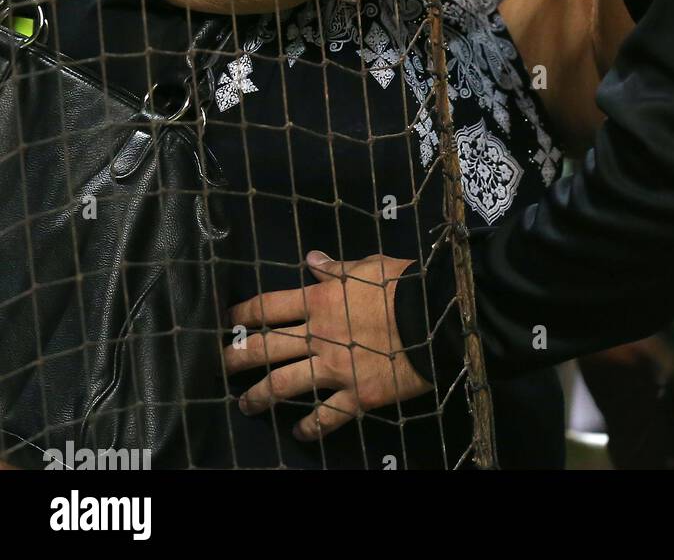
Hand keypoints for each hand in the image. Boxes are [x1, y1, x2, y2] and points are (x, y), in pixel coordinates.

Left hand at [224, 251, 427, 441]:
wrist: (435, 315)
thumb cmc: (403, 283)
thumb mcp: (369, 265)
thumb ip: (337, 267)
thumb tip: (312, 258)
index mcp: (320, 299)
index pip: (269, 306)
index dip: (243, 314)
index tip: (225, 321)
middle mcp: (319, 335)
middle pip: (265, 348)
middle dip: (237, 358)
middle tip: (220, 367)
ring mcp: (335, 369)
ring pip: (284, 385)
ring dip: (260, 396)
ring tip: (245, 404)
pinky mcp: (356, 395)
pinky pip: (326, 416)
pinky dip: (310, 427)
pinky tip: (299, 433)